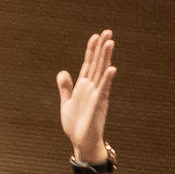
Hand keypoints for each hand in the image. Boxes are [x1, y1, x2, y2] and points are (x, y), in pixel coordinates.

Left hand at [57, 30, 116, 159]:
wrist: (81, 142)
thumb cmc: (76, 124)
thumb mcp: (67, 103)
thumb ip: (65, 88)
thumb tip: (62, 72)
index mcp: (84, 86)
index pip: (88, 64)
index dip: (91, 50)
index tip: (95, 36)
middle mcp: (92, 88)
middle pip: (98, 63)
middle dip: (101, 48)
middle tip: (108, 31)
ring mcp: (97, 95)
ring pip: (102, 72)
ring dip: (106, 58)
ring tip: (110, 42)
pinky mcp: (98, 105)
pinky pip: (103, 90)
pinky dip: (107, 80)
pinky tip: (112, 69)